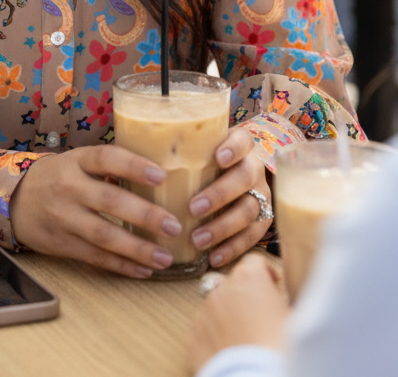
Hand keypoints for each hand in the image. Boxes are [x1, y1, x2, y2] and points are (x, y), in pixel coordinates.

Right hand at [10, 146, 184, 278]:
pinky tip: (143, 270)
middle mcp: (69, 187)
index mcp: (77, 161)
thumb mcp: (78, 161)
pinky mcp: (62, 244)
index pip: (106, 158)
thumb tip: (159, 176)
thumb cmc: (59, 177)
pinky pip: (95, 258)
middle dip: (144, 215)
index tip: (161, 176)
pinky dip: (121, 266)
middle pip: (109, 201)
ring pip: (104, 236)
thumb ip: (109, 167)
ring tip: (164, 257)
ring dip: (137, 249)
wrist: (15, 200)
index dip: (133, 166)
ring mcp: (64, 218)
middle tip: (173, 226)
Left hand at [187, 252, 287, 370]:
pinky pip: (205, 330)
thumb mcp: (294, 318)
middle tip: (261, 316)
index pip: (254, 261)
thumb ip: (283, 302)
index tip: (272, 285)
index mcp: (249, 278)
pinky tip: (231, 350)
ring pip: (217, 307)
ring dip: (229, 316)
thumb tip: (284, 304)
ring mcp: (204, 312)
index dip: (265, 273)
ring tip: (245, 338)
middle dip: (247, 295)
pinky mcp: (193, 336)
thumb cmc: (278, 349)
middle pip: (234, 283)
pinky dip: (216, 336)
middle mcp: (222, 289)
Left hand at [188, 126, 272, 266]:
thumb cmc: (203, 164)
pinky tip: (213, 258)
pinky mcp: (262, 221)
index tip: (218, 158)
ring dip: (223, 227)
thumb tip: (134, 145)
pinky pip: (252, 237)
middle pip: (245, 177)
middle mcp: (254, 169)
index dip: (234, 148)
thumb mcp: (196, 152)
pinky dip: (232, 248)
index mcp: (240, 147)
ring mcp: (261, 195)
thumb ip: (177, 149)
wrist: (232, 180)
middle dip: (220, 194)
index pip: (243, 140)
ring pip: (249, 210)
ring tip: (197, 240)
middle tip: (194, 208)